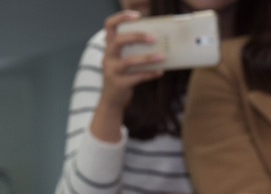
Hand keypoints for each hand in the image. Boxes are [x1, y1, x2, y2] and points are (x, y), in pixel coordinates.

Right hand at [91, 11, 164, 141]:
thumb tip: (158, 40)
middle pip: (118, 40)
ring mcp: (111, 71)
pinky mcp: (119, 84)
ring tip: (163, 56)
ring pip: (128, 61)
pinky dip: (150, 74)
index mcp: (109, 47)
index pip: (109, 26)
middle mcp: (107, 57)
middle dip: (137, 37)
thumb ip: (133, 49)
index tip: (137, 15)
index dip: (121, 17)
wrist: (111, 101)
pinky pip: (137, 77)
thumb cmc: (122, 76)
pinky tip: (160, 72)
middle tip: (153, 38)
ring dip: (147, 58)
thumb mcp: (122, 60)